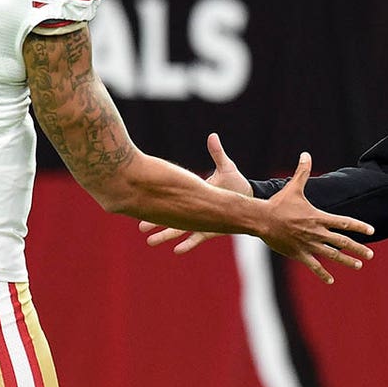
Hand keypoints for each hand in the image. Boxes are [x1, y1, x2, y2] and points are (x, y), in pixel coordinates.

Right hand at [141, 132, 250, 251]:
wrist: (249, 201)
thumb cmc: (236, 183)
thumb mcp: (226, 168)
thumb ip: (217, 154)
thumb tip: (212, 135)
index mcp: (193, 192)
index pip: (173, 195)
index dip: (158, 197)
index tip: (142, 197)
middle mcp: (193, 208)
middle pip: (170, 215)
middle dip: (154, 221)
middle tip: (139, 226)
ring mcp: (200, 221)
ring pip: (179, 229)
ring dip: (165, 235)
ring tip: (150, 242)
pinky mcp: (209, 230)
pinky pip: (197, 238)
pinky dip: (188, 244)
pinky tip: (177, 250)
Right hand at [257, 150, 373, 283]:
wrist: (262, 219)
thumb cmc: (278, 203)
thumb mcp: (293, 187)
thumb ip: (303, 172)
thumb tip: (306, 154)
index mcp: (318, 217)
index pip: (344, 222)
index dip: (359, 226)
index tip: (372, 231)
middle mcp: (317, 232)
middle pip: (342, 242)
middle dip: (358, 248)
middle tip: (370, 255)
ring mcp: (308, 245)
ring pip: (332, 255)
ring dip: (346, 261)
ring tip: (359, 266)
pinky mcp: (299, 254)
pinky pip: (314, 266)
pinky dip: (323, 273)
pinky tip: (331, 280)